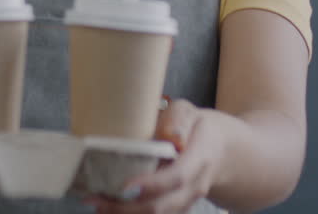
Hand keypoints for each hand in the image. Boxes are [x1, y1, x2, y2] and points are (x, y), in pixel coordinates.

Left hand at [85, 99, 221, 213]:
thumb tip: (171, 135)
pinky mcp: (176, 208)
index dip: (150, 185)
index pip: (176, 177)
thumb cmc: (199, 128)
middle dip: (127, 209)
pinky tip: (107, 207)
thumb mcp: (191, 113)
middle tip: (94, 200)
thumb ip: (178, 119)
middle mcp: (195, 186)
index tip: (124, 187)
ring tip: (95, 204)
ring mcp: (186, 201)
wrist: (223, 152)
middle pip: (164, 206)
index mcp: (200, 159)